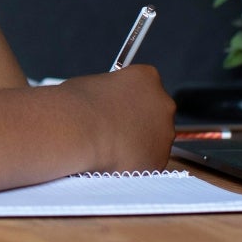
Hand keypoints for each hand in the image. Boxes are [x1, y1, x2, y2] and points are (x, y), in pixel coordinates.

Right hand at [58, 65, 176, 170]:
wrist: (77, 133)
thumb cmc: (77, 107)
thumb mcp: (91, 85)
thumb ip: (109, 93)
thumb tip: (104, 105)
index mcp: (148, 77)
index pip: (146, 87)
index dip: (129, 100)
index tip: (119, 108)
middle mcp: (163, 103)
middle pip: (155, 115)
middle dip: (137, 124)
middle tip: (114, 131)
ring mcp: (164, 133)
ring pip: (153, 142)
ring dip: (137, 145)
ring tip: (109, 148)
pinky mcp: (158, 160)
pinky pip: (147, 163)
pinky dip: (133, 164)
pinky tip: (113, 162)